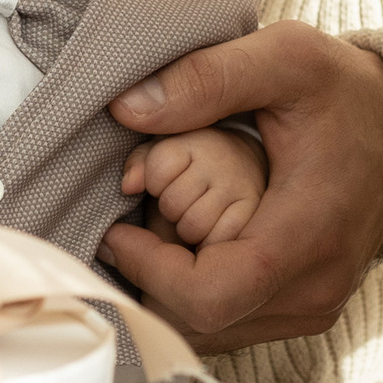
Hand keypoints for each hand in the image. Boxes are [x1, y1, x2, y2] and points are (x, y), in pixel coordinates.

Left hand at [103, 24, 382, 352]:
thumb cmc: (345, 90)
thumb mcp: (285, 57)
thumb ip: (207, 77)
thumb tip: (127, 107)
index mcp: (308, 235)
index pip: (208, 297)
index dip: (147, 271)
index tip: (118, 229)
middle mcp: (315, 289)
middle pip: (200, 324)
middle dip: (150, 280)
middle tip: (135, 223)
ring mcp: (315, 307)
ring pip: (212, 333)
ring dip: (169, 291)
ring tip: (161, 229)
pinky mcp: (310, 310)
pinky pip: (233, 325)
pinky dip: (196, 295)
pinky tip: (190, 245)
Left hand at [129, 125, 265, 250]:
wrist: (246, 168)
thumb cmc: (191, 165)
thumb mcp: (162, 153)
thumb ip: (139, 164)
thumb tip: (128, 186)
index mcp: (195, 139)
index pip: (156, 172)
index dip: (153, 184)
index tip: (165, 180)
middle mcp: (223, 160)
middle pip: (172, 203)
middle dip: (170, 210)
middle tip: (183, 202)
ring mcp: (241, 188)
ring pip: (193, 226)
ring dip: (187, 230)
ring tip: (197, 216)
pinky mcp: (254, 215)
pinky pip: (217, 242)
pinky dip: (209, 243)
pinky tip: (213, 230)